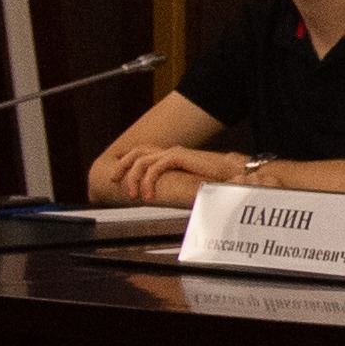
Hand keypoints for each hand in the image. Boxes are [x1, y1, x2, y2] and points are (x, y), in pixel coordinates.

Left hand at [102, 141, 244, 202]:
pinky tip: (148, 194)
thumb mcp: (186, 181)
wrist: (230, 172)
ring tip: (132, 194)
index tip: (117, 175)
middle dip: (122, 165)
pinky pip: (155, 167)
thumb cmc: (213, 179)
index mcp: (170, 155)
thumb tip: (157, 194)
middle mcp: (169, 151)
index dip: (126, 161)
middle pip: (136, 152)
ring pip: (142, 160)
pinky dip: (148, 180)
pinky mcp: (179, 157)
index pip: (141, 152)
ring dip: (133, 177)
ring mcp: (174, 152)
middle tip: (114, 179)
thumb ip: (172, 183)